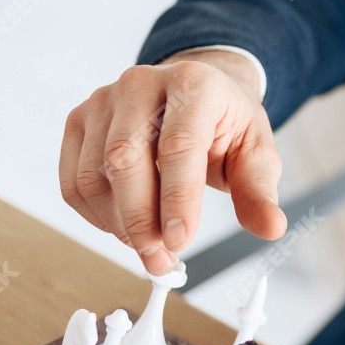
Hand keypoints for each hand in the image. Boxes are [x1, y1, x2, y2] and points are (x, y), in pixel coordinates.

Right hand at [59, 50, 286, 274]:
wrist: (194, 91)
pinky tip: (123, 227)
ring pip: (94, 175)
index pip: (178, 145)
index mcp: (192, 84)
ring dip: (118, 224)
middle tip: (160, 260)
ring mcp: (103, 101)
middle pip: (125, 159)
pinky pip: (74, 181)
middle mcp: (141, 84)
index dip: (177, 199)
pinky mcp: (79, 121)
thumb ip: (259, 190)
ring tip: (149, 245)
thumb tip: (270, 228)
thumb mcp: (254, 151)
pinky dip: (95, 216)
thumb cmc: (224, 122)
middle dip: (141, 221)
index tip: (179, 242)